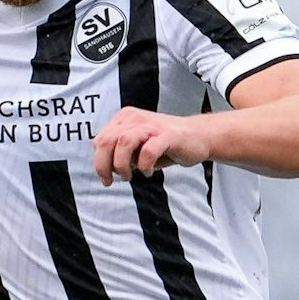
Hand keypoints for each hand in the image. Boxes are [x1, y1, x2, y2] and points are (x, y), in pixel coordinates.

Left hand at [92, 107, 212, 185]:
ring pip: (124, 142)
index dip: (99, 161)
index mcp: (125, 119)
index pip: (100, 139)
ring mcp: (152, 126)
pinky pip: (148, 151)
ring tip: (129, 176)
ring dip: (122, 164)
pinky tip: (148, 171)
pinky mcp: (168, 136)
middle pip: (107, 140)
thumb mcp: (138, 146)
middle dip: (104, 165)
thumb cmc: (166, 144)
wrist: (199, 137)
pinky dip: (145, 165)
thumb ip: (120, 152)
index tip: (107, 177)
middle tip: (113, 180)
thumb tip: (104, 167)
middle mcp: (136, 119)